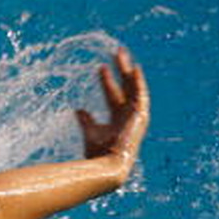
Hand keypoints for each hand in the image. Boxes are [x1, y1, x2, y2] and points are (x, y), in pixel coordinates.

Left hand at [75, 48, 148, 171]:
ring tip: (122, 54)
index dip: (107, 81)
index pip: (112, 95)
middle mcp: (129, 116)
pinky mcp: (140, 117)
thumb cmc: (98, 154)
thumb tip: (78, 109)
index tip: (100, 67)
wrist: (107, 165)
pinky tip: (134, 69)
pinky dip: (138, 82)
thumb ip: (86, 120)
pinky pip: (141, 95)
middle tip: (116, 53)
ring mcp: (136, 116)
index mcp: (118, 119)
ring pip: (132, 87)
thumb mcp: (90, 132)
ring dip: (128, 70)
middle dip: (120, 70)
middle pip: (125, 87)